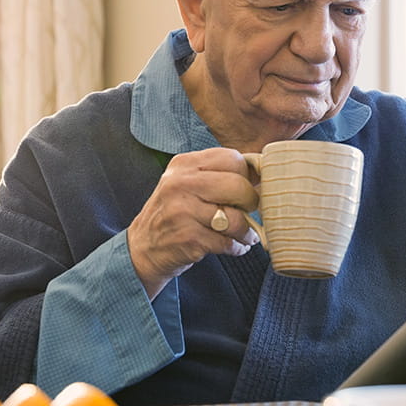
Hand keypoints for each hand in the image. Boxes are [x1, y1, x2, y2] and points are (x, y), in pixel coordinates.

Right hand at [127, 148, 258, 297]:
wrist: (143, 248)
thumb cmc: (174, 214)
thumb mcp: (186, 184)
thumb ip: (215, 174)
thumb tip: (262, 172)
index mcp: (183, 164)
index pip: (232, 158)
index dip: (247, 174)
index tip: (248, 187)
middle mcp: (181, 184)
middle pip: (238, 186)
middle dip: (251, 202)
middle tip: (248, 211)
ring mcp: (183, 211)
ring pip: (236, 218)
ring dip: (246, 231)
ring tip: (243, 235)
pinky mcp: (189, 238)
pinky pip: (228, 242)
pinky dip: (236, 247)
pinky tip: (232, 246)